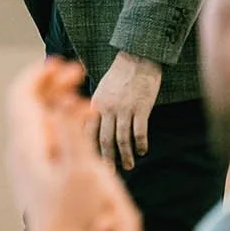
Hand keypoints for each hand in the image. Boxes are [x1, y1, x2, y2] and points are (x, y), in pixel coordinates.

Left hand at [5, 58, 144, 230]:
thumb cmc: (73, 219)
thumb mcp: (80, 171)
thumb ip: (72, 132)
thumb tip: (65, 101)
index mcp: (27, 144)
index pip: (22, 95)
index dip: (40, 74)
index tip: (61, 63)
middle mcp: (20, 151)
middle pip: (27, 105)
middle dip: (50, 85)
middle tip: (76, 74)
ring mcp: (25, 165)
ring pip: (35, 122)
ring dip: (56, 104)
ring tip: (82, 98)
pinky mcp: (34, 177)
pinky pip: (42, 138)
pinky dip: (58, 125)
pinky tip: (79, 129)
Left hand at [92, 52, 163, 170]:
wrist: (138, 57)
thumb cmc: (120, 75)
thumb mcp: (102, 90)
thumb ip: (97, 110)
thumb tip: (92, 131)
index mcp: (94, 104)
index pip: (86, 131)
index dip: (87, 148)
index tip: (88, 162)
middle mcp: (106, 108)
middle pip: (103, 140)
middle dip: (106, 158)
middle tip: (107, 173)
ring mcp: (124, 108)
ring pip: (121, 139)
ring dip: (125, 155)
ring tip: (129, 166)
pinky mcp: (141, 108)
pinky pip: (140, 132)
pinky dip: (141, 144)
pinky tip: (143, 150)